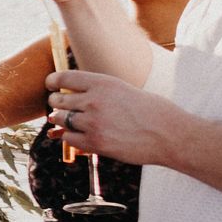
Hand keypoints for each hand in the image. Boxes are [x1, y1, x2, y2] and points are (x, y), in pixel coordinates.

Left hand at [46, 70, 188, 168]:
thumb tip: (73, 96)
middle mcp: (94, 101)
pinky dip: (69, 136)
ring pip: (59, 119)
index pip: (64, 78)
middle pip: (57, 100)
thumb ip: (99, 92)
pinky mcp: (95, 143)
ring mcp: (93, 123)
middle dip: (57, 103)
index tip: (51, 84)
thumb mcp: (125, 91)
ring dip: (62, 120)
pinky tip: (80, 135)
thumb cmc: (153, 112)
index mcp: (103, 83)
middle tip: (61, 106)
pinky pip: (68, 137)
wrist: (170, 135)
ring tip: (70, 120)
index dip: (53, 81)